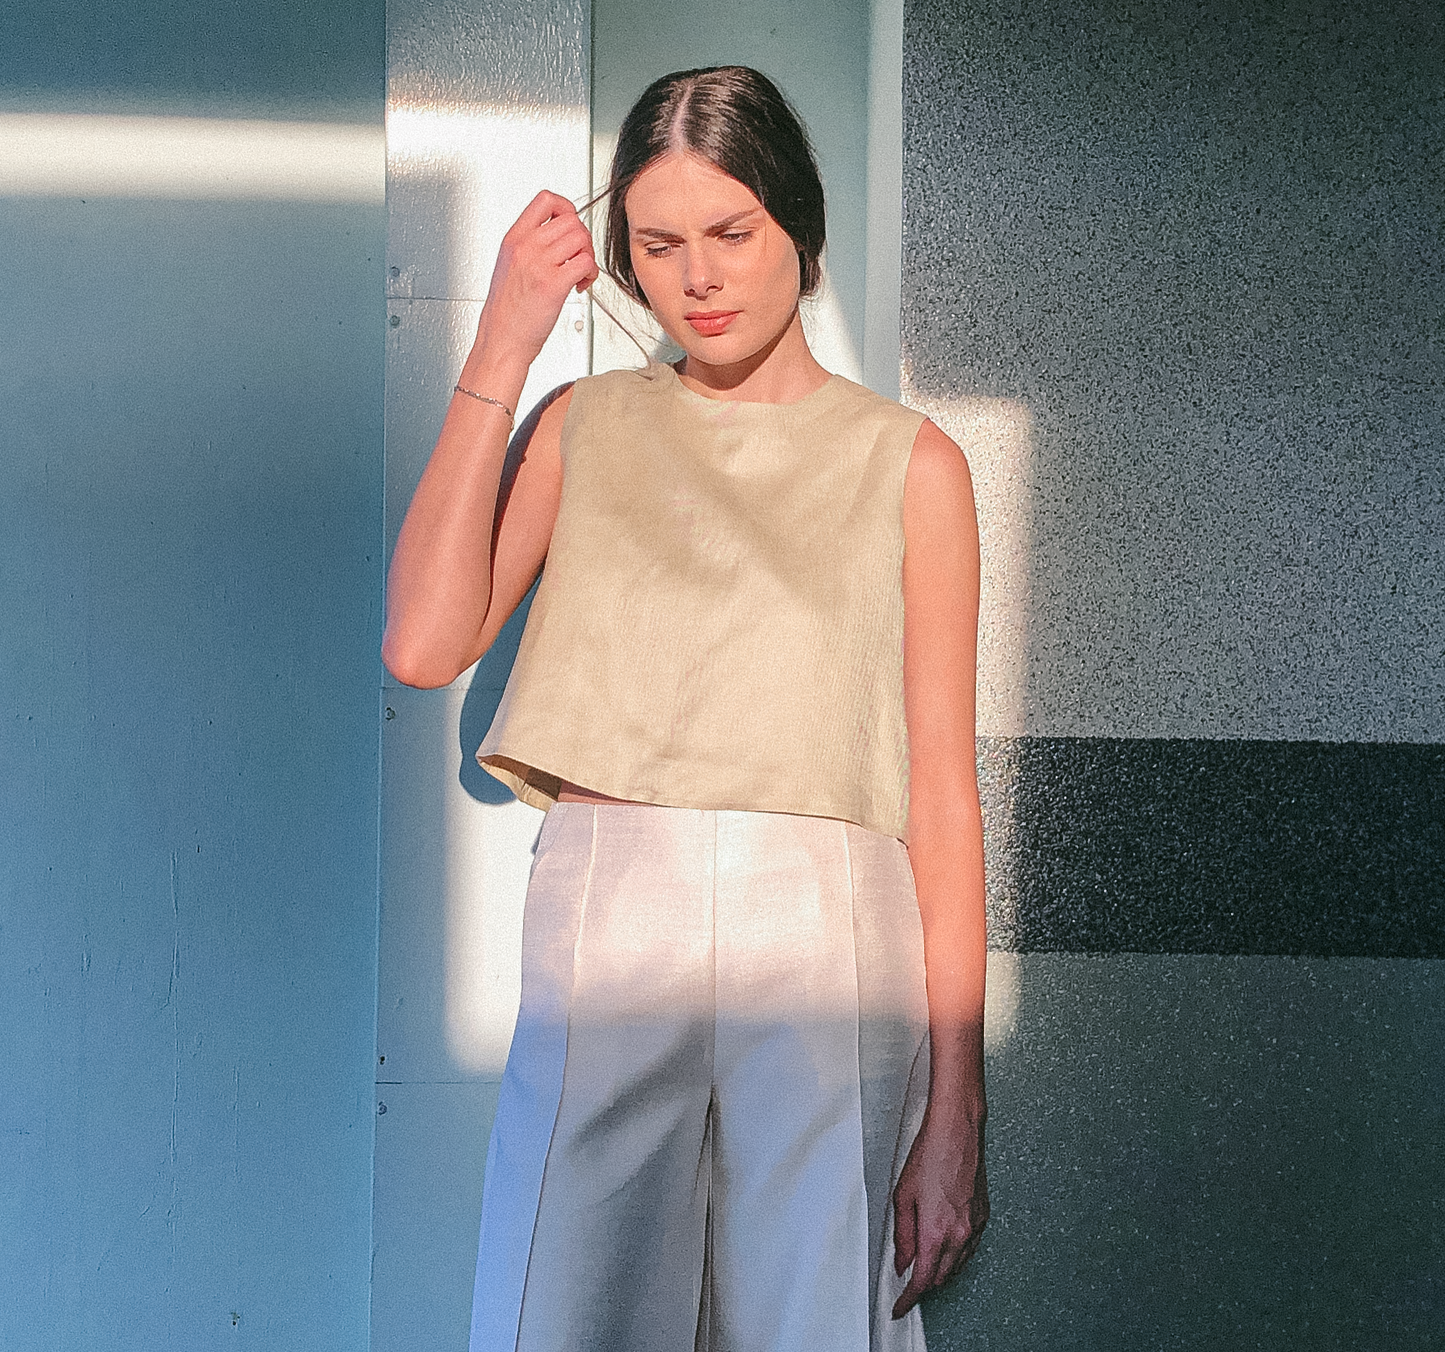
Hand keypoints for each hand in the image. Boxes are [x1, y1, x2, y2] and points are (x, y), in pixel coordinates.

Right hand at [473, 190, 598, 369]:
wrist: (502, 338)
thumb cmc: (506, 310)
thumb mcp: (509, 265)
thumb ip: (529, 245)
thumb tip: (556, 235)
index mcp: (514, 238)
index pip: (546, 200)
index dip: (566, 208)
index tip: (570, 225)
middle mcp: (526, 247)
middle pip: (571, 220)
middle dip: (582, 238)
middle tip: (577, 257)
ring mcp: (539, 264)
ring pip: (581, 238)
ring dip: (588, 256)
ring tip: (579, 273)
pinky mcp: (553, 284)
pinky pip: (586, 262)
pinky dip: (590, 273)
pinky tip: (580, 285)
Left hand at [891, 1108, 988, 1317]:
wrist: (956, 1132)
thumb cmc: (929, 1155)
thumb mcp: (902, 1197)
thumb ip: (902, 1236)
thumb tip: (902, 1262)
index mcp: (936, 1232)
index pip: (923, 1281)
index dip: (909, 1298)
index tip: (900, 1307)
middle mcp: (960, 1235)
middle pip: (942, 1277)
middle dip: (923, 1284)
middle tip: (907, 1282)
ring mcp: (975, 1227)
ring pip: (958, 1266)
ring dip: (941, 1271)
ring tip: (923, 1263)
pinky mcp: (983, 1217)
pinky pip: (970, 1250)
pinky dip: (956, 1256)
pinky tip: (945, 1247)